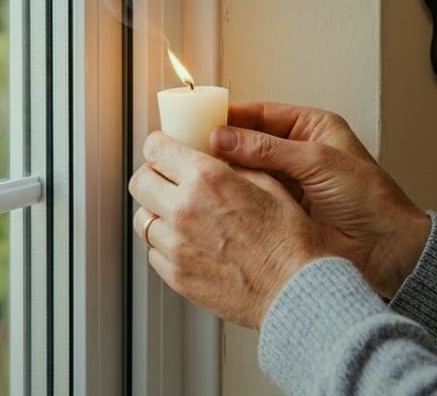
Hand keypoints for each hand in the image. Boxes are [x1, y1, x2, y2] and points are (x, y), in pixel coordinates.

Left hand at [129, 132, 332, 328]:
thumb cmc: (291, 242)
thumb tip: (217, 160)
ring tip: (180, 217)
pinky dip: (165, 246)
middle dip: (152, 177)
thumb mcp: (269, 185)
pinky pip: (154, 252)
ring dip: (157, 213)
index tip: (163, 151)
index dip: (159, 147)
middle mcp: (184, 209)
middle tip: (167, 181)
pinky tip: (188, 245)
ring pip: (143, 219)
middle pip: (140, 182)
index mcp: (207, 180)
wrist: (296, 290)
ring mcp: (176, 245)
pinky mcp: (176, 275)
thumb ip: (234, 168)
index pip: (157, 150)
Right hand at [213, 102, 430, 298]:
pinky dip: (232, 198)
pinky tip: (213, 198)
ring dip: (223, 173)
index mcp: (311, 128)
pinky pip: (250, 199)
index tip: (200, 121)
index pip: (261, 114)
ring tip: (194, 172)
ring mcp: (288, 184)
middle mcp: (296, 154)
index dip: (230, 117)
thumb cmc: (371, 200)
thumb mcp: (319, 162)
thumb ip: (269, 149)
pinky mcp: (281, 212)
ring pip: (246, 172)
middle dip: (220, 145)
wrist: (388, 250)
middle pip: (248, 142)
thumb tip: (224, 137)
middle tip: (189, 146)